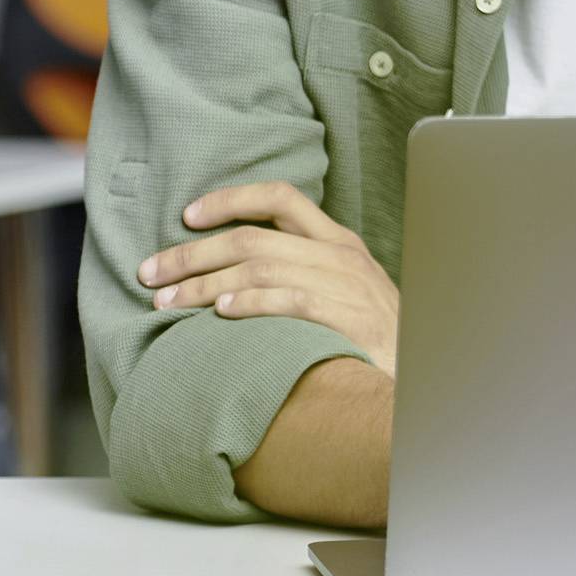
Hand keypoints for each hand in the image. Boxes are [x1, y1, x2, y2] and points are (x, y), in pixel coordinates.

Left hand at [135, 181, 401, 377]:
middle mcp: (341, 256)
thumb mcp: (345, 293)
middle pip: (253, 238)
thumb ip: (302, 276)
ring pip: (260, 268)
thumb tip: (231, 278)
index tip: (186, 216)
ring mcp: (347, 287)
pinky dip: (253, 303)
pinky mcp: (349, 320)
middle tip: (150, 273)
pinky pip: (291, 301)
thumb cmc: (373, 340)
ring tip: (167, 302)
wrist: (425, 378)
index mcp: (338, 242)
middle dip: (192, 254)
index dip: (230, 200)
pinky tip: (221, 313)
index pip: (280, 197)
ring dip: (205, 284)